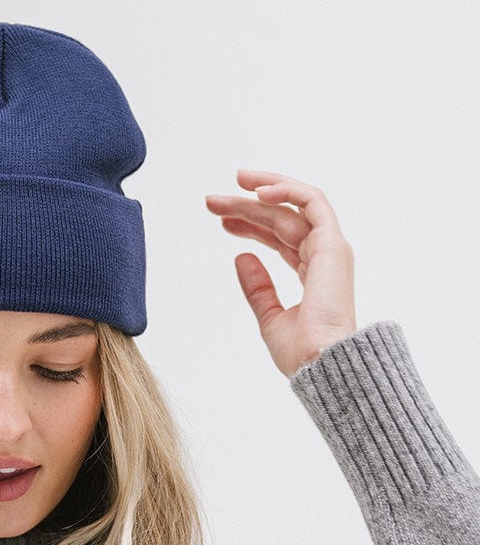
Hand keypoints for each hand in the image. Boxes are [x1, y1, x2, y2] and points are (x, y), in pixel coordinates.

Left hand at [205, 170, 356, 378]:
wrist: (321, 363)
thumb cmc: (302, 353)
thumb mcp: (270, 317)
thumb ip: (258, 287)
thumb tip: (240, 256)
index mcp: (313, 272)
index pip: (279, 237)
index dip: (250, 224)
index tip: (220, 221)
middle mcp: (324, 256)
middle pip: (281, 219)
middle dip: (246, 206)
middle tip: (212, 201)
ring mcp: (330, 248)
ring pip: (294, 206)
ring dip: (265, 189)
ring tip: (235, 181)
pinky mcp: (332, 244)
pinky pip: (312, 202)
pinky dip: (287, 190)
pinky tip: (258, 191)